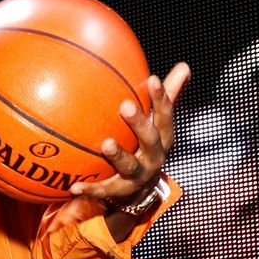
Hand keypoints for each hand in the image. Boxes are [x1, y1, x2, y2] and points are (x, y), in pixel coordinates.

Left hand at [70, 62, 190, 204]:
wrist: (141, 191)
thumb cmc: (146, 145)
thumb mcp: (156, 123)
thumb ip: (167, 95)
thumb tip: (184, 66)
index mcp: (162, 139)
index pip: (164, 116)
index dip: (161, 98)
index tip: (152, 79)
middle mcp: (154, 158)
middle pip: (150, 140)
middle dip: (139, 123)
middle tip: (125, 106)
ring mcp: (138, 176)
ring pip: (130, 166)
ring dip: (118, 155)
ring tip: (106, 144)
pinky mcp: (120, 192)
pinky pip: (104, 190)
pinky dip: (90, 189)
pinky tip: (74, 185)